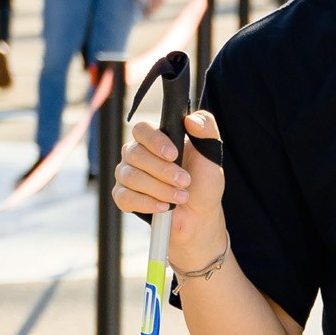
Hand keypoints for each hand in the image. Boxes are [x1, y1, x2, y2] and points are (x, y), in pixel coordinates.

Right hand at [115, 105, 227, 275]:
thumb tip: (191, 119)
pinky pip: (124, 197)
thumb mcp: (211, 154)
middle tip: (185, 181)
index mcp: (154, 139)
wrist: (200, 215)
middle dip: (163, 170)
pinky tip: (164, 207)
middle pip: (135, 153)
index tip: (173, 154)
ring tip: (181, 197)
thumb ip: (206, 129)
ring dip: (159, 188)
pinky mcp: (124, 197)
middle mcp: (137, 154)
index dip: (155, 141)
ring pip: (131, 176)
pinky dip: (146, 203)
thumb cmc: (203, 182)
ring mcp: (127, 175)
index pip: (141, 129)